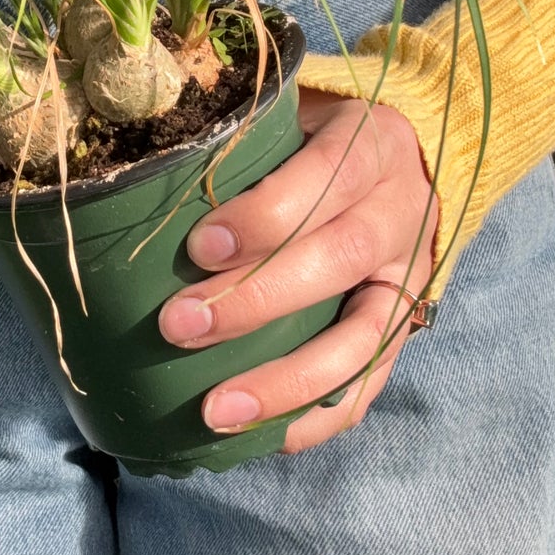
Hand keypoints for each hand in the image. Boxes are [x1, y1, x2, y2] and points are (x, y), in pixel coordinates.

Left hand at [159, 87, 437, 452]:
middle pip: (340, 257)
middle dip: (256, 299)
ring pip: (364, 336)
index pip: (326, 177)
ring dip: (287, 380)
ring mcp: (410, 276)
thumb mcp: (292, 118)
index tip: (199, 246)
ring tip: (217, 411)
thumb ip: (242, 143)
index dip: (264, 216)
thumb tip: (144, 177)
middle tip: (179, 326)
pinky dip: (320, 415)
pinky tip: (267, 437)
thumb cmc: (313, 139)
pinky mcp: (406, 326)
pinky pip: (373, 380)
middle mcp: (401, 211)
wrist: (402, 161)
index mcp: (370, 144)